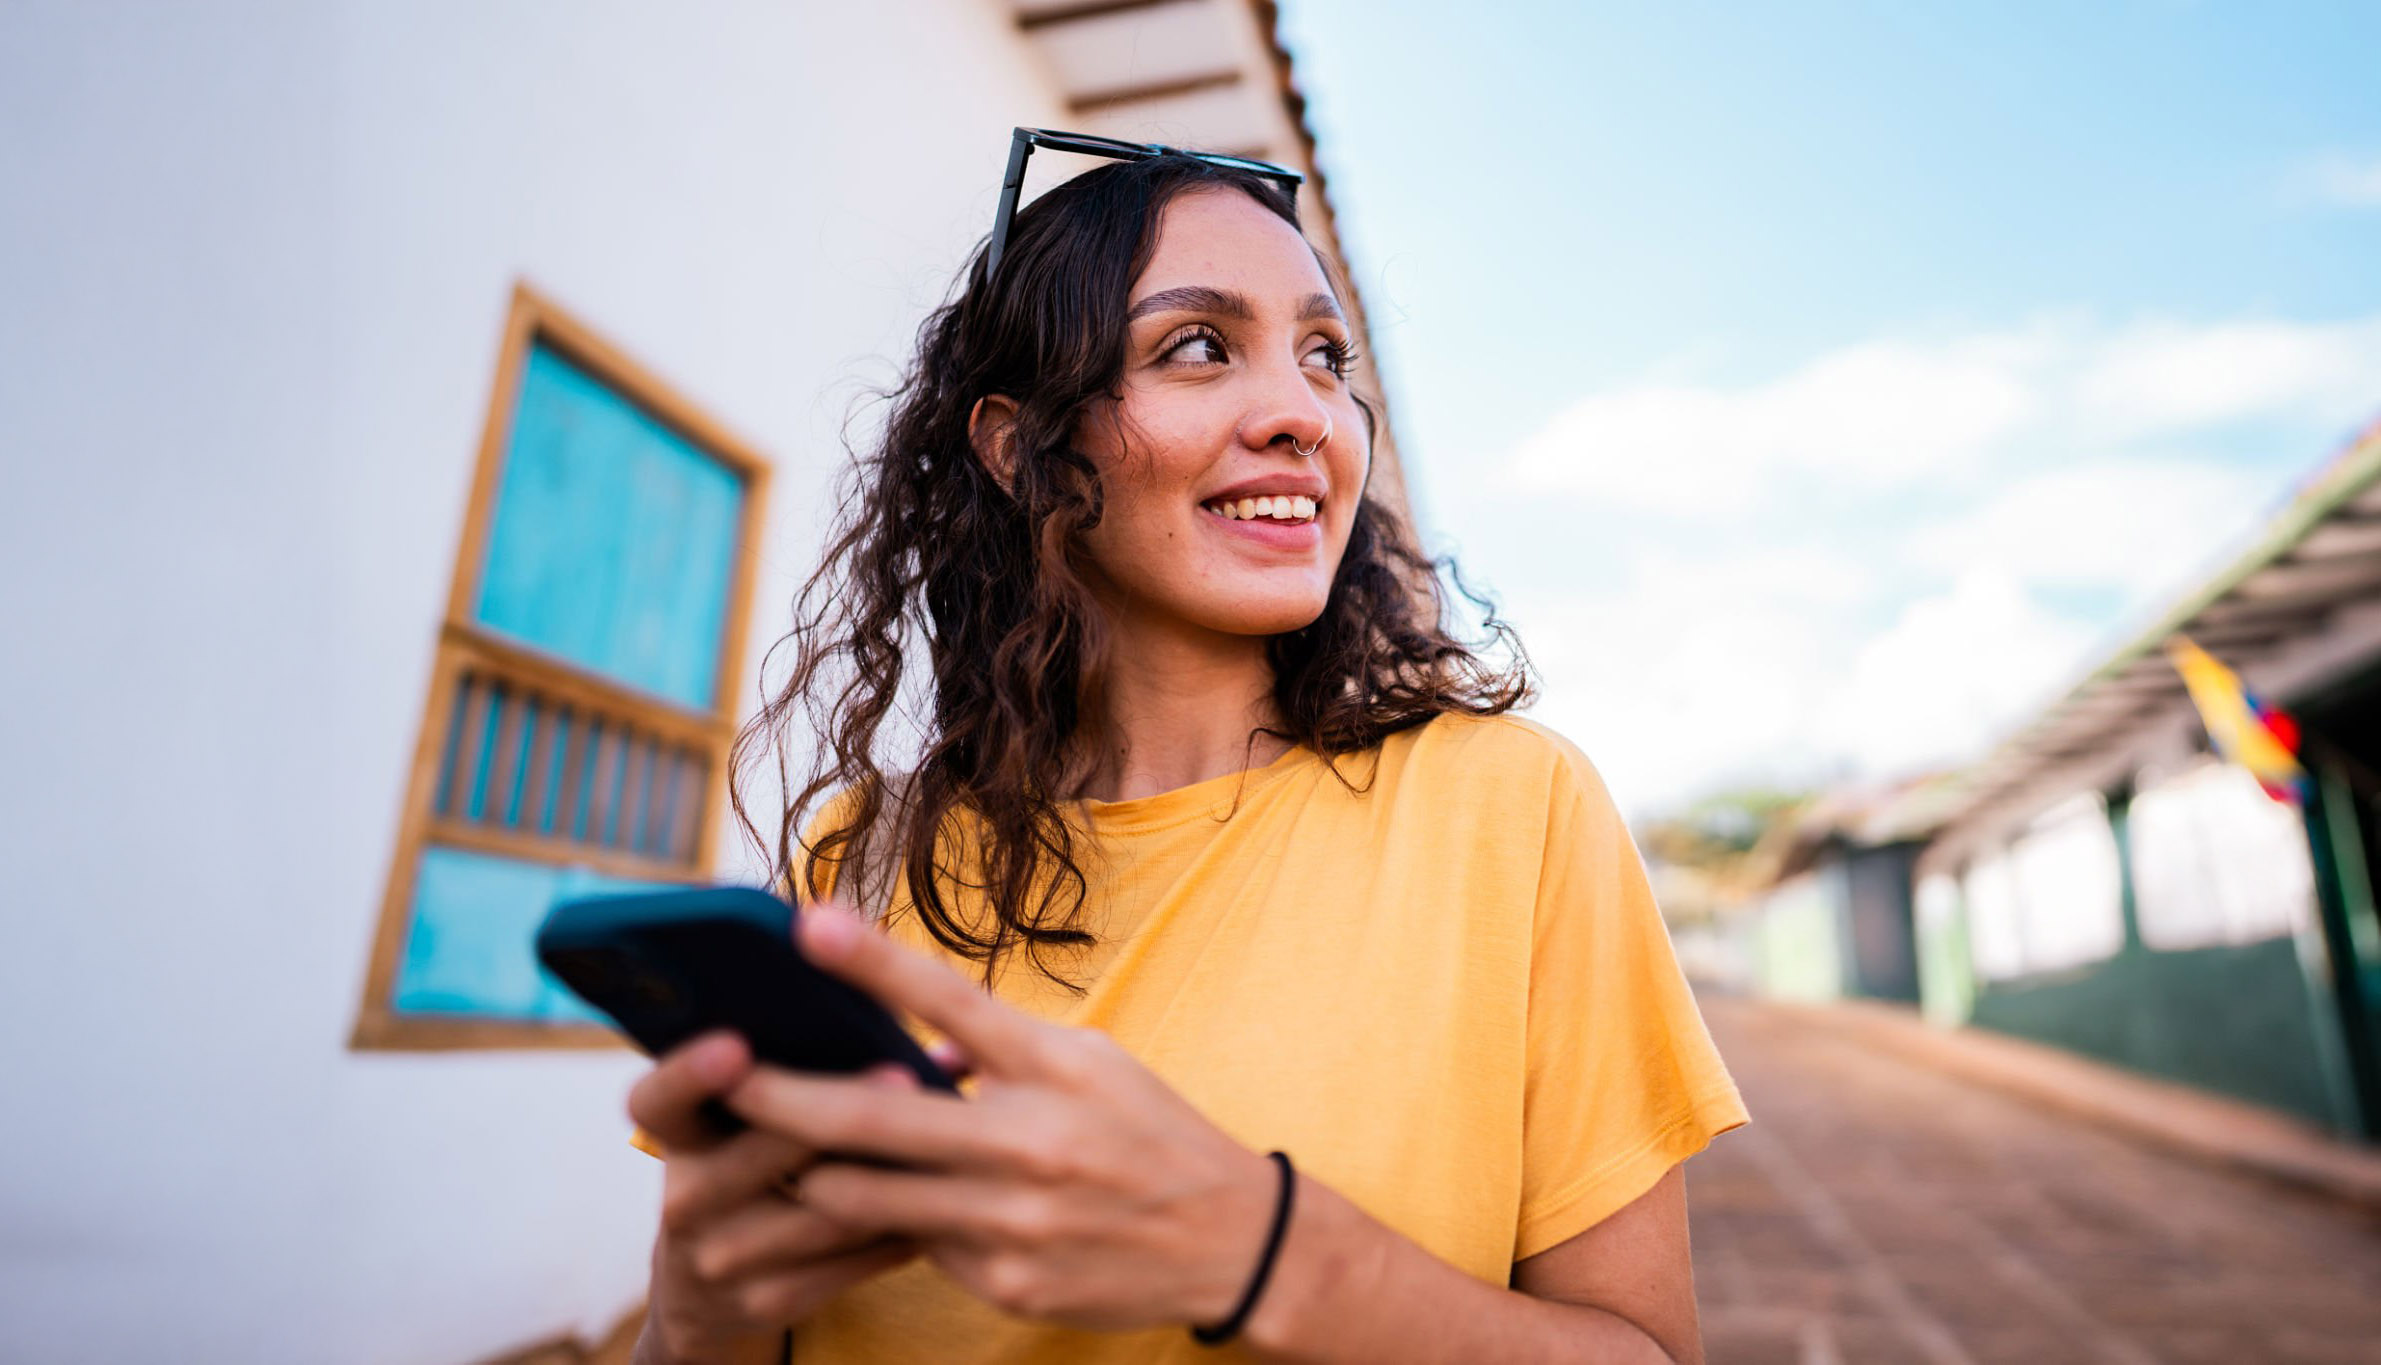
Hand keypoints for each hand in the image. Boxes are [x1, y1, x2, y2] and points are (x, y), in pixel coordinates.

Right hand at [625, 1031, 926, 1363]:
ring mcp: (724, 1259)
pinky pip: (850, 1259)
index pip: (654, 1101)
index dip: (687, 1074)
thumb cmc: (752, 1165)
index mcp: (676, 1138)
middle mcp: (686, 1200)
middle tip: (902, 1073)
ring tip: (951, 1128)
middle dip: (833, 1111)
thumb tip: (891, 989)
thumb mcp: (742, 1120)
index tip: (734, 1044)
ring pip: (821, 1210)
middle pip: (758, 1155)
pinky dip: (902, 1222)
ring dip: (890, 1168)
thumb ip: (798, 1060)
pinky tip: (946, 1191)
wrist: (707, 1288)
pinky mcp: (769, 1302)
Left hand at [720, 900, 1284, 1332]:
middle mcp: (1031, 1146)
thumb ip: (1001, 1048)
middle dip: (783, 1100)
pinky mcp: (1004, 1285)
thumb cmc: (1149, 1133)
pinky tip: (895, 1212)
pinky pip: (917, 1248)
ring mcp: (1012, 1226)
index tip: (806, 923)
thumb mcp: (1090, 1062)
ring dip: (813, 1174)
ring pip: (869, 1200)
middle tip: (724, 1077)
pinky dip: (895, 1225)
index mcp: (1055, 1070)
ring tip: (772, 1152)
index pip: (951, 1003)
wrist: (1232, 1242)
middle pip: (875, 1121)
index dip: (875, 962)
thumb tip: (909, 1034)